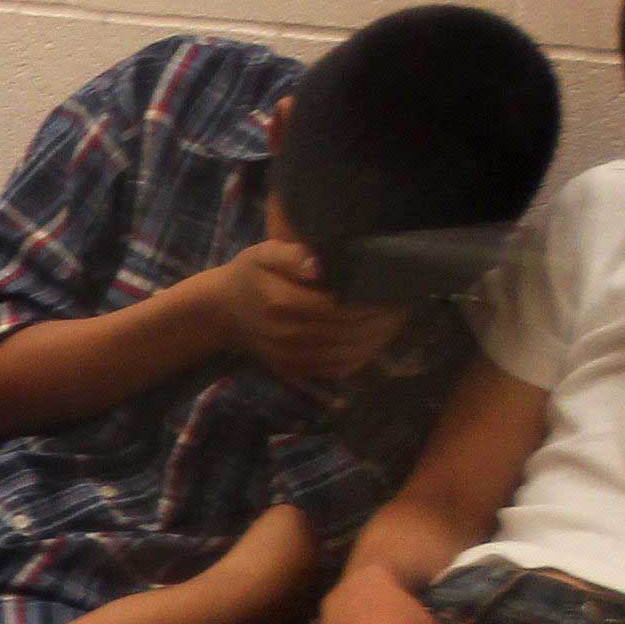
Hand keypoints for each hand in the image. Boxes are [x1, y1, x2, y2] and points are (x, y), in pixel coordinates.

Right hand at [200, 240, 405, 390]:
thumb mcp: (262, 254)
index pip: (340, 306)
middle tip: (403, 302)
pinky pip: (336, 369)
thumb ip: (290, 254)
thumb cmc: (248, 275)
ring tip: (395, 320)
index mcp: (282, 303)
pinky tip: (374, 340)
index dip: (372, 300)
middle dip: (383, 320)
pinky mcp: (293, 369)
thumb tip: (318, 265)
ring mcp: (290, 356)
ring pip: (347, 354)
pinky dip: (361, 357)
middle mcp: (287, 334)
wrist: (221, 312)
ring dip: (378, 339)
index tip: (394, 287)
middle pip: (349, 332)